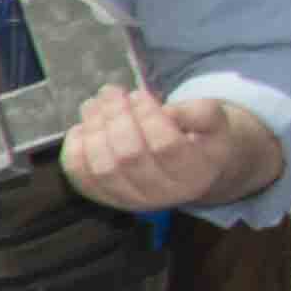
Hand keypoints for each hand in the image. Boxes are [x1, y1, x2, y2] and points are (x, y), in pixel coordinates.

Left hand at [57, 83, 281, 217]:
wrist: (187, 170)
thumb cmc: (200, 140)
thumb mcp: (215, 122)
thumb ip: (200, 113)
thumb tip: (166, 111)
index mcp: (195, 173)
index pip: (165, 145)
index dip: (147, 115)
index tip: (138, 94)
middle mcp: (163, 193)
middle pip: (129, 156)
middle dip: (115, 117)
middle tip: (110, 91)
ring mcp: (131, 199)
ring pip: (103, 167)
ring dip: (93, 129)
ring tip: (93, 104)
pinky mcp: (105, 198)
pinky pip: (80, 176)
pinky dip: (75, 148)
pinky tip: (83, 127)